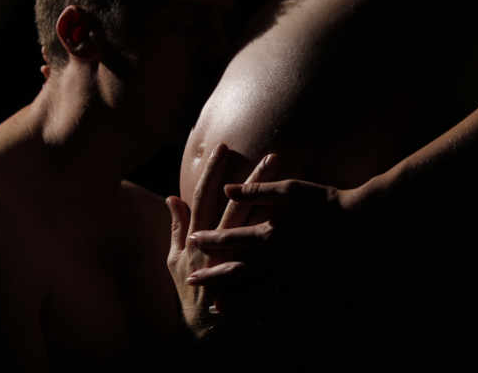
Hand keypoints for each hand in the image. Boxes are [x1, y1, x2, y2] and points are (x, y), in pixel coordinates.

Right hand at [166, 145, 279, 335]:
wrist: (207, 329)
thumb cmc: (190, 290)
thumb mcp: (176, 259)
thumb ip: (177, 227)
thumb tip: (172, 198)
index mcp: (198, 239)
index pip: (206, 196)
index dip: (213, 171)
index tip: (224, 147)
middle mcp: (221, 247)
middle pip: (240, 205)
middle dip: (254, 179)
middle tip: (271, 155)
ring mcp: (243, 260)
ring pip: (261, 222)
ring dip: (274, 200)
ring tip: (291, 182)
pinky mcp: (260, 274)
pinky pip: (277, 249)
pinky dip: (289, 229)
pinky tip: (306, 211)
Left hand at [184, 177, 368, 303]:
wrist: (363, 226)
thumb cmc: (326, 204)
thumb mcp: (290, 191)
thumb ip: (257, 190)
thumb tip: (227, 188)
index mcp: (268, 234)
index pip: (229, 239)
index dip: (209, 240)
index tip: (194, 239)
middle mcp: (273, 260)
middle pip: (233, 271)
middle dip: (212, 275)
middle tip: (193, 280)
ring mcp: (289, 279)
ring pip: (252, 295)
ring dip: (231, 298)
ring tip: (216, 304)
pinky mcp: (305, 292)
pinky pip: (278, 308)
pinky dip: (261, 312)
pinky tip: (254, 315)